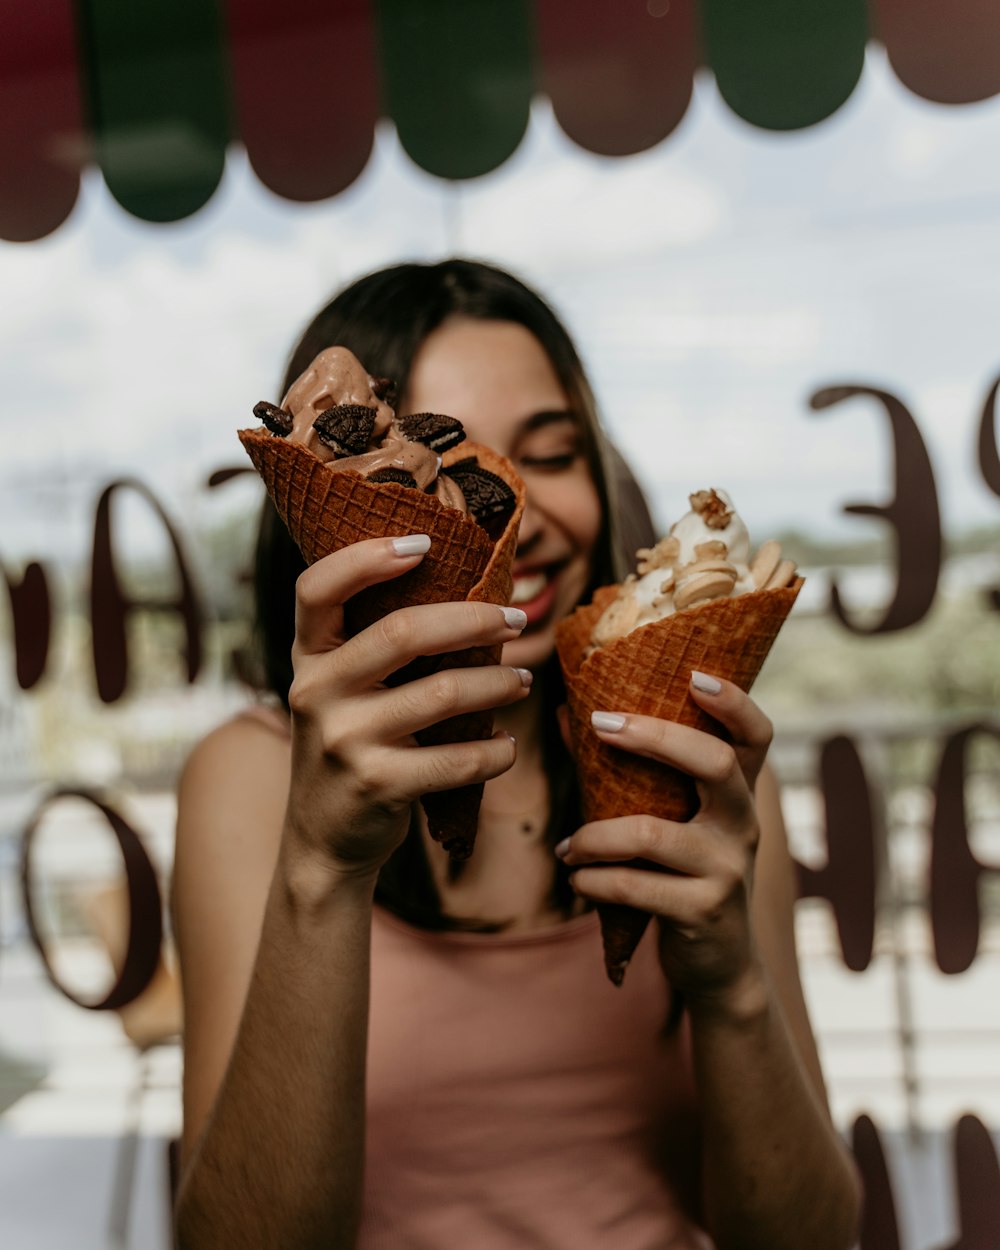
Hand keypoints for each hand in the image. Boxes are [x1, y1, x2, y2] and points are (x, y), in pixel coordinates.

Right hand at [284, 535, 530, 877]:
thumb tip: (467, 594)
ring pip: (443, 693)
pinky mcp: (377, 785)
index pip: (317, 589)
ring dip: (497, 682)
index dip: (365, 558)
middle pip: (402, 632)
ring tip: (521, 679)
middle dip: (473, 620)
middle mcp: (316, 692)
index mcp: (308, 659)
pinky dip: (494, 752)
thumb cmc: (350, 747)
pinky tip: (506, 747)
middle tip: (515, 619)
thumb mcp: (340, 693)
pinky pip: (457, 758)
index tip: (424, 543)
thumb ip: (372, 648)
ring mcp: (344, 740)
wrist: (324, 841)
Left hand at [556, 674, 772, 1006]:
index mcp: (737, 795)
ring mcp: (728, 869)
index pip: (756, 736)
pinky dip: (595, 879)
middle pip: (715, 763)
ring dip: (596, 835)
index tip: (696, 675)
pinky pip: (635, 886)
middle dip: (654, 737)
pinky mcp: (704, 911)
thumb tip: (568, 712)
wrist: (717, 964)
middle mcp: (743, 824)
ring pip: (653, 834)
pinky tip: (578, 877)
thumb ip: (625, 770)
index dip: (734, 703)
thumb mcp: (667, 820)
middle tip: (600, 724)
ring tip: (569, 845)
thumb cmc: (679, 875)